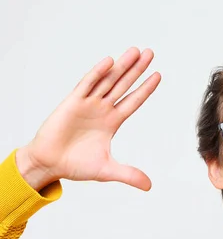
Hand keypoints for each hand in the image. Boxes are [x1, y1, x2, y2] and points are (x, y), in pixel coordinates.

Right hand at [17, 47, 160, 190]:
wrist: (50, 164)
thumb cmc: (76, 165)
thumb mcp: (108, 170)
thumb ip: (129, 175)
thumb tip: (149, 186)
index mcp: (112, 122)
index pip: (133, 101)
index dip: (145, 89)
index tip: (158, 75)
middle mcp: (102, 109)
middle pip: (123, 85)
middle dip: (137, 69)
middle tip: (150, 53)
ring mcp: (87, 104)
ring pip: (108, 81)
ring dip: (121, 66)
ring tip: (136, 52)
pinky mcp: (71, 103)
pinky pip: (86, 85)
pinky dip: (97, 74)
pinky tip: (109, 62)